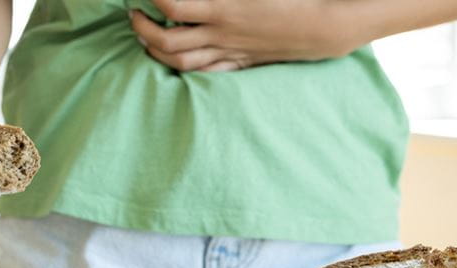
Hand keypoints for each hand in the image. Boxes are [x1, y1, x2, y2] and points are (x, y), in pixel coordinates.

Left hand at [130, 0, 354, 71]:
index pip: (172, 5)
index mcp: (223, 8)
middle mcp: (221, 34)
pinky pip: (204, 72)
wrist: (322, 26)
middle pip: (167, 41)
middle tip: (134, 15)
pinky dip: (183, 67)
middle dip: (142, 29)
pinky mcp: (239, 62)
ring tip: (147, 37)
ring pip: (180, 62)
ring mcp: (229, 52)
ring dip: (156, 52)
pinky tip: (174, 58)